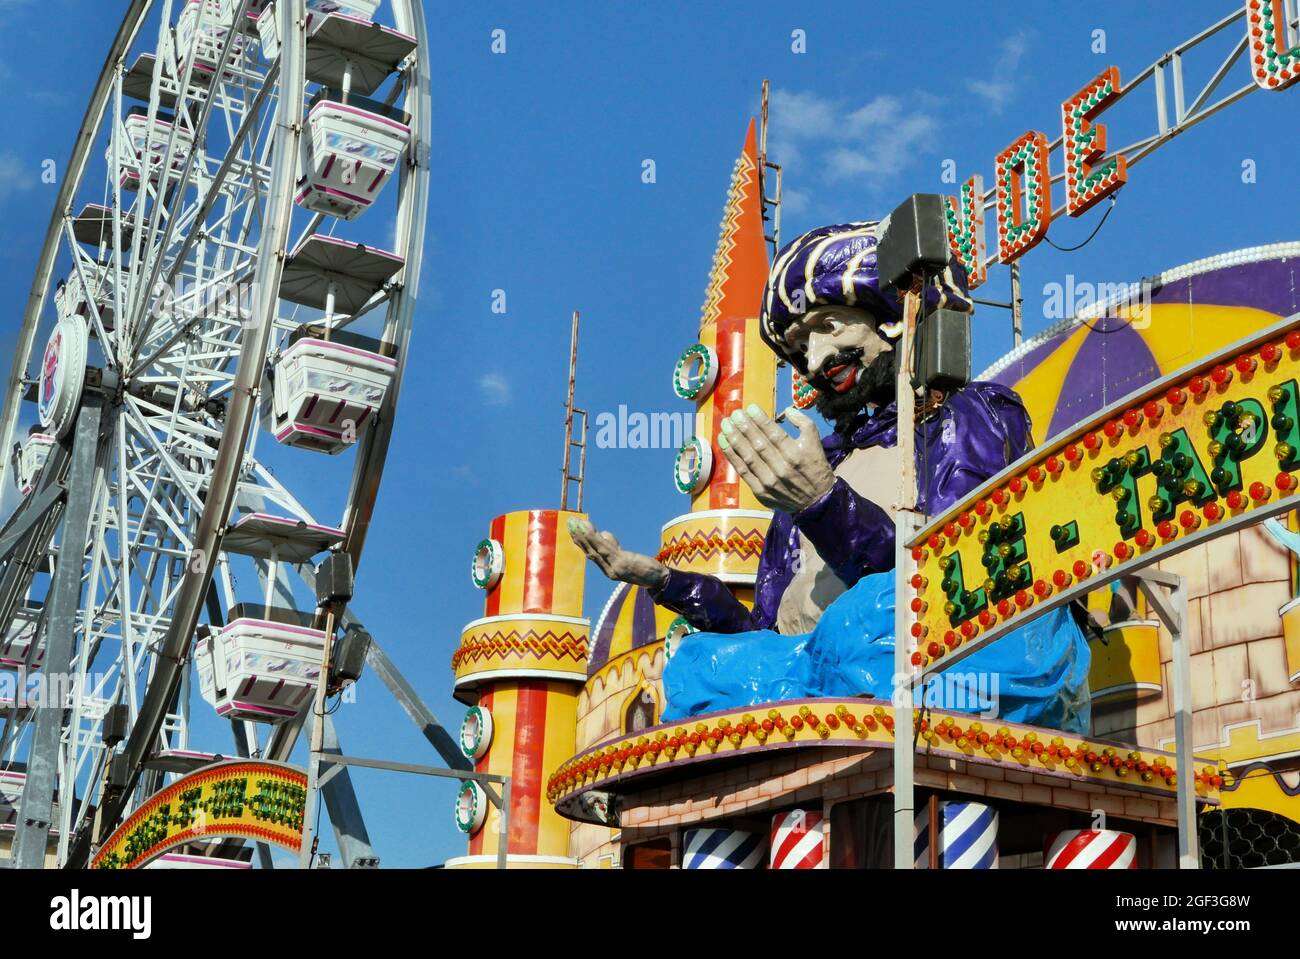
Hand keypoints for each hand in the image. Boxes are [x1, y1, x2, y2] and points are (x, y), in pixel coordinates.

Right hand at [568, 518, 669, 588]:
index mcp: (609, 570)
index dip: (581, 543)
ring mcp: (614, 567)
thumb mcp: (627, 557)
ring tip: (577, 523)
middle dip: (579, 537)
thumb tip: (603, 534)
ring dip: (585, 536)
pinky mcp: (621, 563)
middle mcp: (609, 571)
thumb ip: (614, 547)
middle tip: (570, 523)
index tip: (573, 531)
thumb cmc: (645, 568)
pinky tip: (591, 529)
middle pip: (590, 551)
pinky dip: (596, 538)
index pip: (592, 554)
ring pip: (596, 549)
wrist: (659, 579)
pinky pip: (605, 548)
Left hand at [718, 405, 835, 513]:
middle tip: (734, 413)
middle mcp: (781, 467)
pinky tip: (724, 442)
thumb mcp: (816, 442)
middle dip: (744, 427)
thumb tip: (787, 410)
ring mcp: (769, 480)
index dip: (760, 420)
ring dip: (734, 439)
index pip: (773, 433)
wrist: (816, 501)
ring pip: (748, 456)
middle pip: (758, 443)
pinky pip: (742, 471)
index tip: (749, 408)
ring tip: (725, 424)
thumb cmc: (814, 467)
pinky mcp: (760, 491)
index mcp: (795, 453)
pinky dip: (731, 456)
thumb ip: (803, 423)